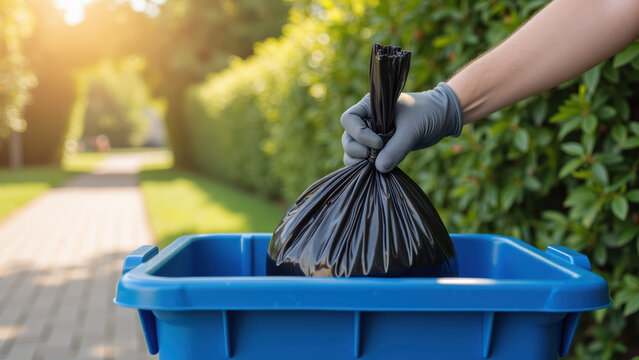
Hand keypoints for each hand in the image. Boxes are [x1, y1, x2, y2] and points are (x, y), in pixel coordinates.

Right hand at [340, 82, 462, 172]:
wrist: (442, 118)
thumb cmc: (427, 114)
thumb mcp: (412, 130)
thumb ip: (396, 148)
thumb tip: (378, 168)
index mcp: (370, 106)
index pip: (349, 120)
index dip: (359, 134)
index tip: (380, 142)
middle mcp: (367, 120)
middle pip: (347, 138)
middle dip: (357, 150)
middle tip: (374, 156)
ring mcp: (371, 135)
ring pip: (352, 151)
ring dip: (359, 161)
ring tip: (376, 164)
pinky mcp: (379, 148)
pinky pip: (364, 159)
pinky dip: (367, 166)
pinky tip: (380, 168)